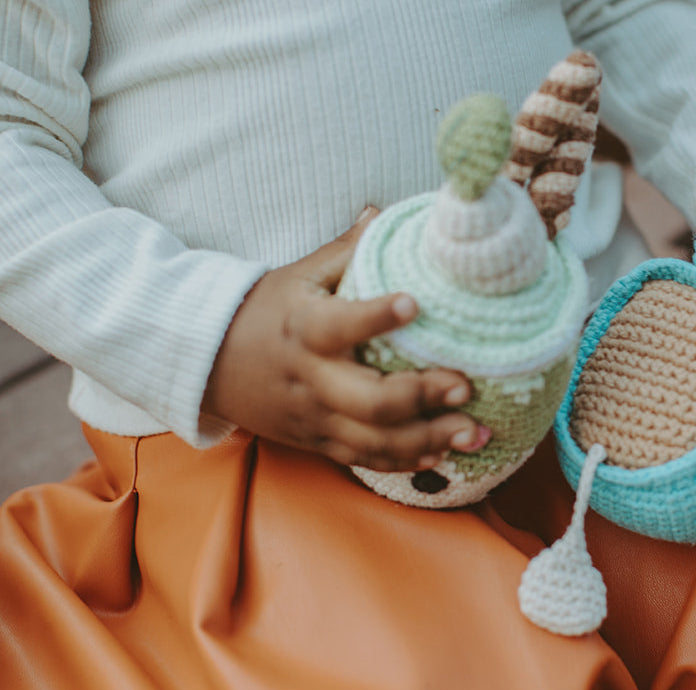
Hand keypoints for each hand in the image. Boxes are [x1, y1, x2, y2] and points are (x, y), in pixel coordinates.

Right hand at [202, 210, 484, 470]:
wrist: (208, 366)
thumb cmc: (263, 312)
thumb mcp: (297, 275)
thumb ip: (346, 250)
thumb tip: (386, 211)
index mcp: (305, 329)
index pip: (340, 324)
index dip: (376, 316)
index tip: (415, 302)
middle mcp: (312, 380)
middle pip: (369, 401)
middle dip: (421, 397)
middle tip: (465, 386)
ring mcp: (316, 417)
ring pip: (374, 441)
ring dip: (428, 441)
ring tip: (475, 434)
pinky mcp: (319, 442)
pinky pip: (364, 459)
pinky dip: (404, 461)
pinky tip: (442, 455)